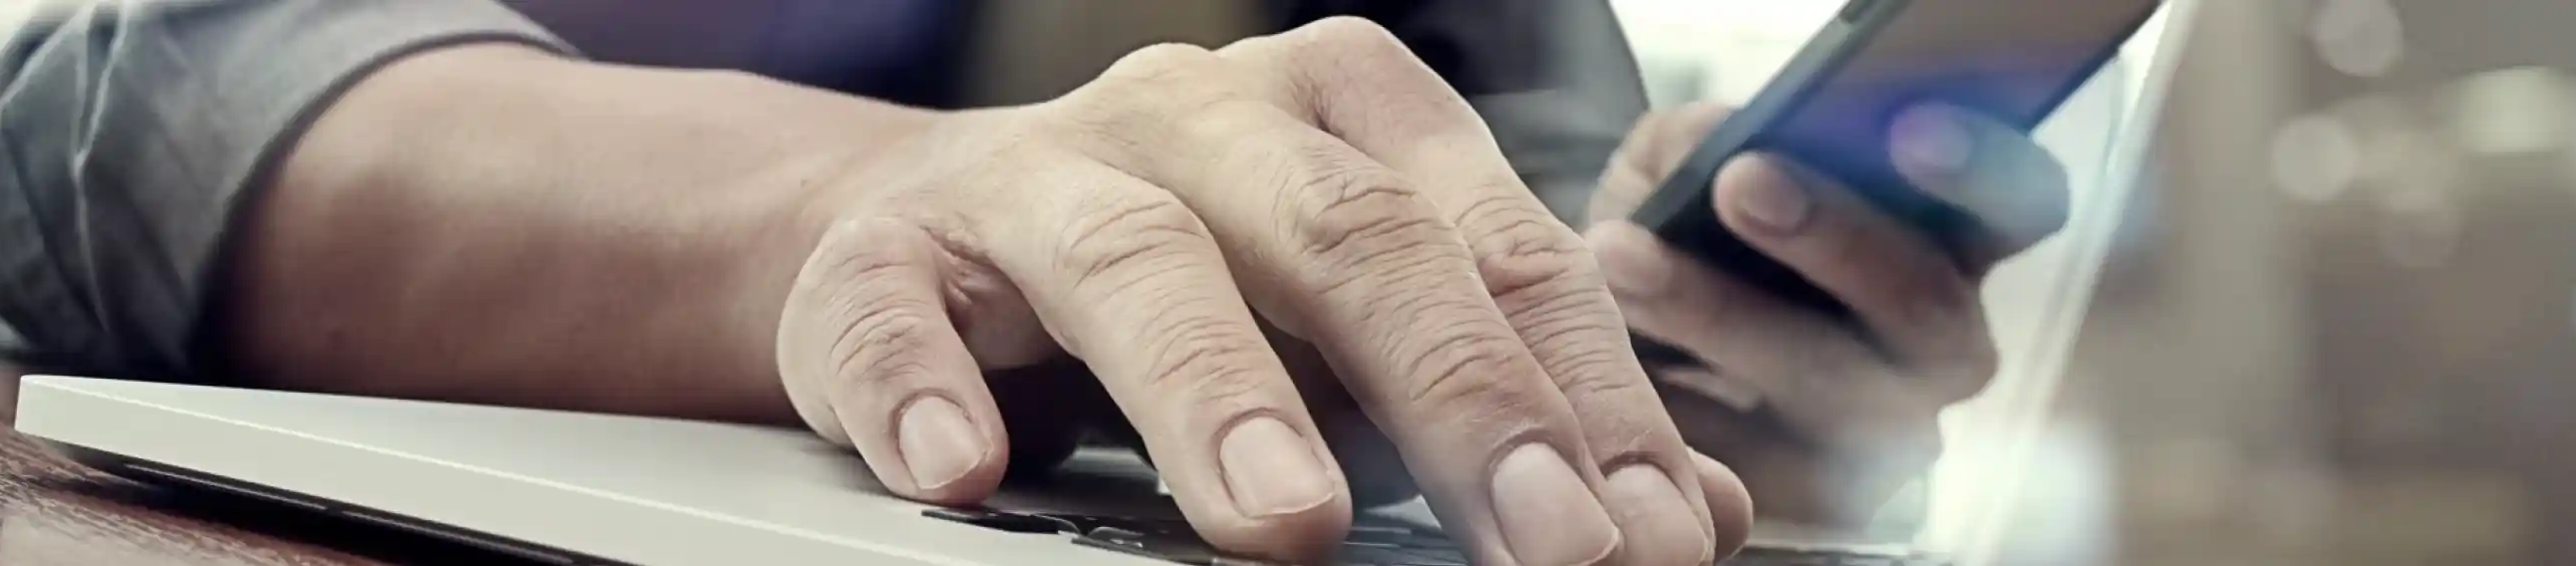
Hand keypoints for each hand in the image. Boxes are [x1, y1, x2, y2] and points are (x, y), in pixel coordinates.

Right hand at [774, 18, 1746, 565]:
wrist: (925, 230)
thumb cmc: (1189, 278)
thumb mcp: (1359, 320)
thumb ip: (1515, 395)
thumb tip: (1690, 514)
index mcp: (1343, 111)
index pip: (1493, 248)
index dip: (1583, 394)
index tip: (1647, 536)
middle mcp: (1198, 116)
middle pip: (1343, 234)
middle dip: (1456, 393)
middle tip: (1539, 538)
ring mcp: (1034, 174)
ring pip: (1132, 260)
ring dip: (1213, 391)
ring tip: (1285, 519)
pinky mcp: (885, 255)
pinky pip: (897, 313)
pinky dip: (927, 389)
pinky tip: (965, 471)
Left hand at [1581, 102, 2070, 525]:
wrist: (1629, 346)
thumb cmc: (1678, 239)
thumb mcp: (1674, 167)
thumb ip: (1694, 139)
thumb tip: (1708, 141)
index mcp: (1948, 238)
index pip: (2017, 203)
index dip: (1979, 168)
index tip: (1907, 129)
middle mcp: (1941, 343)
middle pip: (1926, 302)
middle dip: (1833, 237)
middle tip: (1737, 181)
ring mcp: (1891, 433)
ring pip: (1838, 388)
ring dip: (1728, 318)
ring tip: (1627, 257)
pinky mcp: (1821, 501)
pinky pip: (1761, 460)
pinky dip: (1682, 399)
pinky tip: (1617, 353)